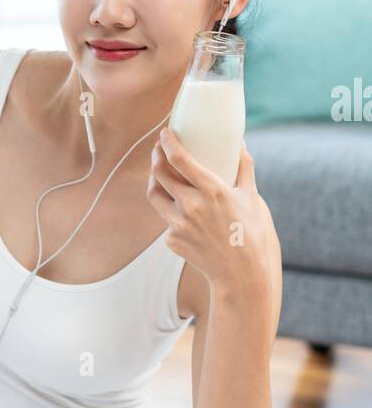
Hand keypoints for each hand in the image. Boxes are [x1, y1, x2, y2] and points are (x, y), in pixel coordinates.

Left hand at [146, 127, 273, 295]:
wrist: (241, 275)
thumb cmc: (252, 234)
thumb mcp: (253, 197)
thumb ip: (244, 167)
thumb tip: (240, 142)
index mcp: (212, 190)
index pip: (179, 159)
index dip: (168, 142)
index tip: (164, 133)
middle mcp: (191, 205)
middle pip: (159, 173)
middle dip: (156, 157)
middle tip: (159, 150)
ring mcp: (178, 224)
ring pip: (154, 195)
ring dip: (154, 180)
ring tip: (160, 173)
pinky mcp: (172, 240)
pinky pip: (166, 219)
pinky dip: (171, 210)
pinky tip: (180, 208)